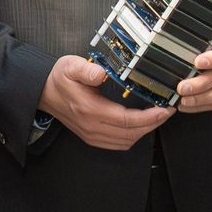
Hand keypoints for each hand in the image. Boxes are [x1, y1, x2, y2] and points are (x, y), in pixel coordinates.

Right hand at [38, 55, 171, 150]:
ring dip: (145, 132)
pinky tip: (141, 126)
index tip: (165, 110)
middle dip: (153, 124)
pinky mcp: (92, 137)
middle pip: (130, 133)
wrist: (44, 92)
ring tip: (158, 118)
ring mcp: (92, 135)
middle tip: (168, 112)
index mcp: (90, 110)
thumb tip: (101, 73)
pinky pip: (118, 144)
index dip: (149, 117)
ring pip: (126, 141)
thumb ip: (86, 70)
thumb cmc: (59, 78)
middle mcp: (92, 127)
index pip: (126, 120)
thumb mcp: (70, 66)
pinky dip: (133, 137)